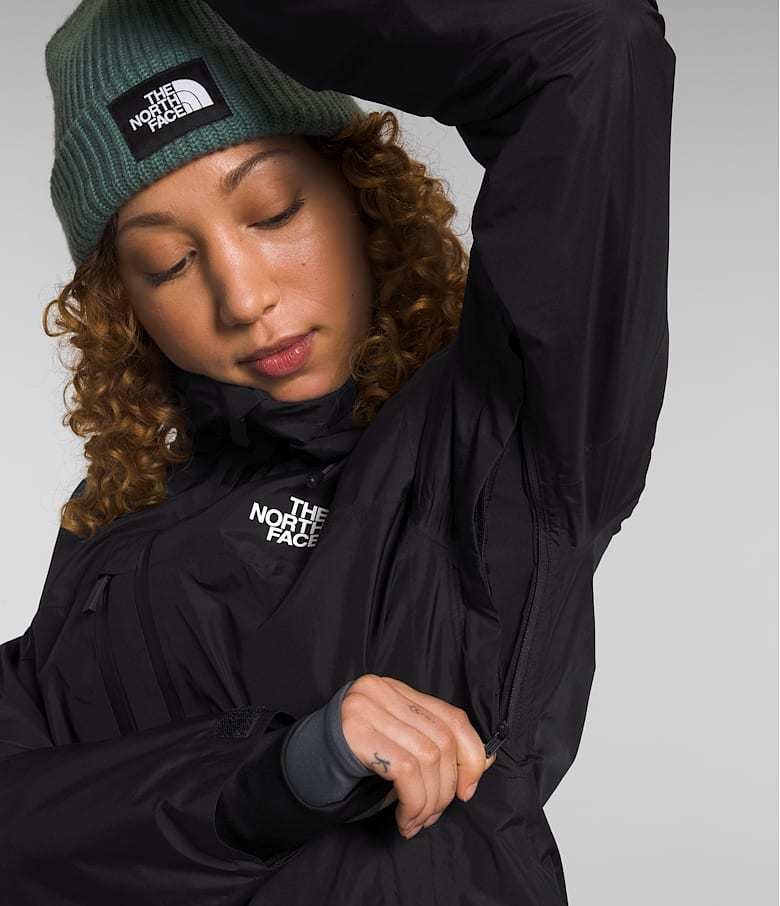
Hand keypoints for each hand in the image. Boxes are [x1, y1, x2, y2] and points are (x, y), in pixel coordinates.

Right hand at [339, 674, 496, 838]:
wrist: (299, 770)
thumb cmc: (352, 762)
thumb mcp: (397, 747)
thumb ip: (434, 748)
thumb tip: (483, 763)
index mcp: (395, 689)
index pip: (451, 716)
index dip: (471, 754)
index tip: (469, 788)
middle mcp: (381, 690)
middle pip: (442, 740)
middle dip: (447, 788)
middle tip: (433, 815)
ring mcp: (366, 708)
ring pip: (428, 758)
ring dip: (429, 802)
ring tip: (416, 821)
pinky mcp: (356, 733)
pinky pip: (407, 770)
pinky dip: (415, 803)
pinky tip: (405, 820)